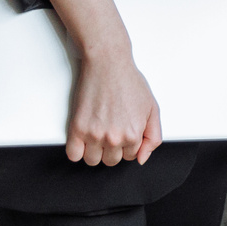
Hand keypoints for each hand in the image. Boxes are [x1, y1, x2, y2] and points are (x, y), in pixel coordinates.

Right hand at [66, 48, 161, 166]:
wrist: (108, 64)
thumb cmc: (129, 82)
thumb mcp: (152, 108)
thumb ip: (153, 137)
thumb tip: (141, 159)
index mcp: (133, 134)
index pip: (130, 156)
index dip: (128, 143)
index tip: (124, 130)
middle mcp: (114, 137)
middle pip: (111, 161)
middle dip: (113, 148)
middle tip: (112, 128)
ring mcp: (94, 135)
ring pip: (92, 161)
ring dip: (95, 150)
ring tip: (99, 131)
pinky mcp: (77, 129)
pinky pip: (73, 155)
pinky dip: (77, 150)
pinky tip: (84, 136)